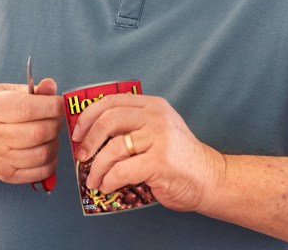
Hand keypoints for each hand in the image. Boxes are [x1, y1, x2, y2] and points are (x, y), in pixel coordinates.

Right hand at [0, 78, 62, 183]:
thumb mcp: (5, 93)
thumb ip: (31, 90)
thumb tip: (51, 86)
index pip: (28, 108)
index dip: (52, 106)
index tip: (61, 103)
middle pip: (38, 132)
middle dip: (56, 123)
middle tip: (55, 118)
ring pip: (43, 154)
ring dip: (55, 142)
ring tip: (50, 134)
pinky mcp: (8, 175)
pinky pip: (42, 172)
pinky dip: (52, 161)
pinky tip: (46, 149)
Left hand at [70, 94, 225, 212]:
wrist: (209, 178)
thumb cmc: (178, 158)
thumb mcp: (158, 130)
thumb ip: (132, 126)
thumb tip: (90, 134)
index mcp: (152, 106)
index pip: (111, 101)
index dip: (88, 117)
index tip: (77, 133)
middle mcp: (156, 117)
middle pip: (108, 120)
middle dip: (88, 141)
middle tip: (81, 157)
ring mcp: (160, 138)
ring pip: (112, 149)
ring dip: (96, 168)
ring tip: (93, 180)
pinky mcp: (160, 162)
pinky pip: (122, 170)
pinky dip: (109, 180)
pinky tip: (107, 186)